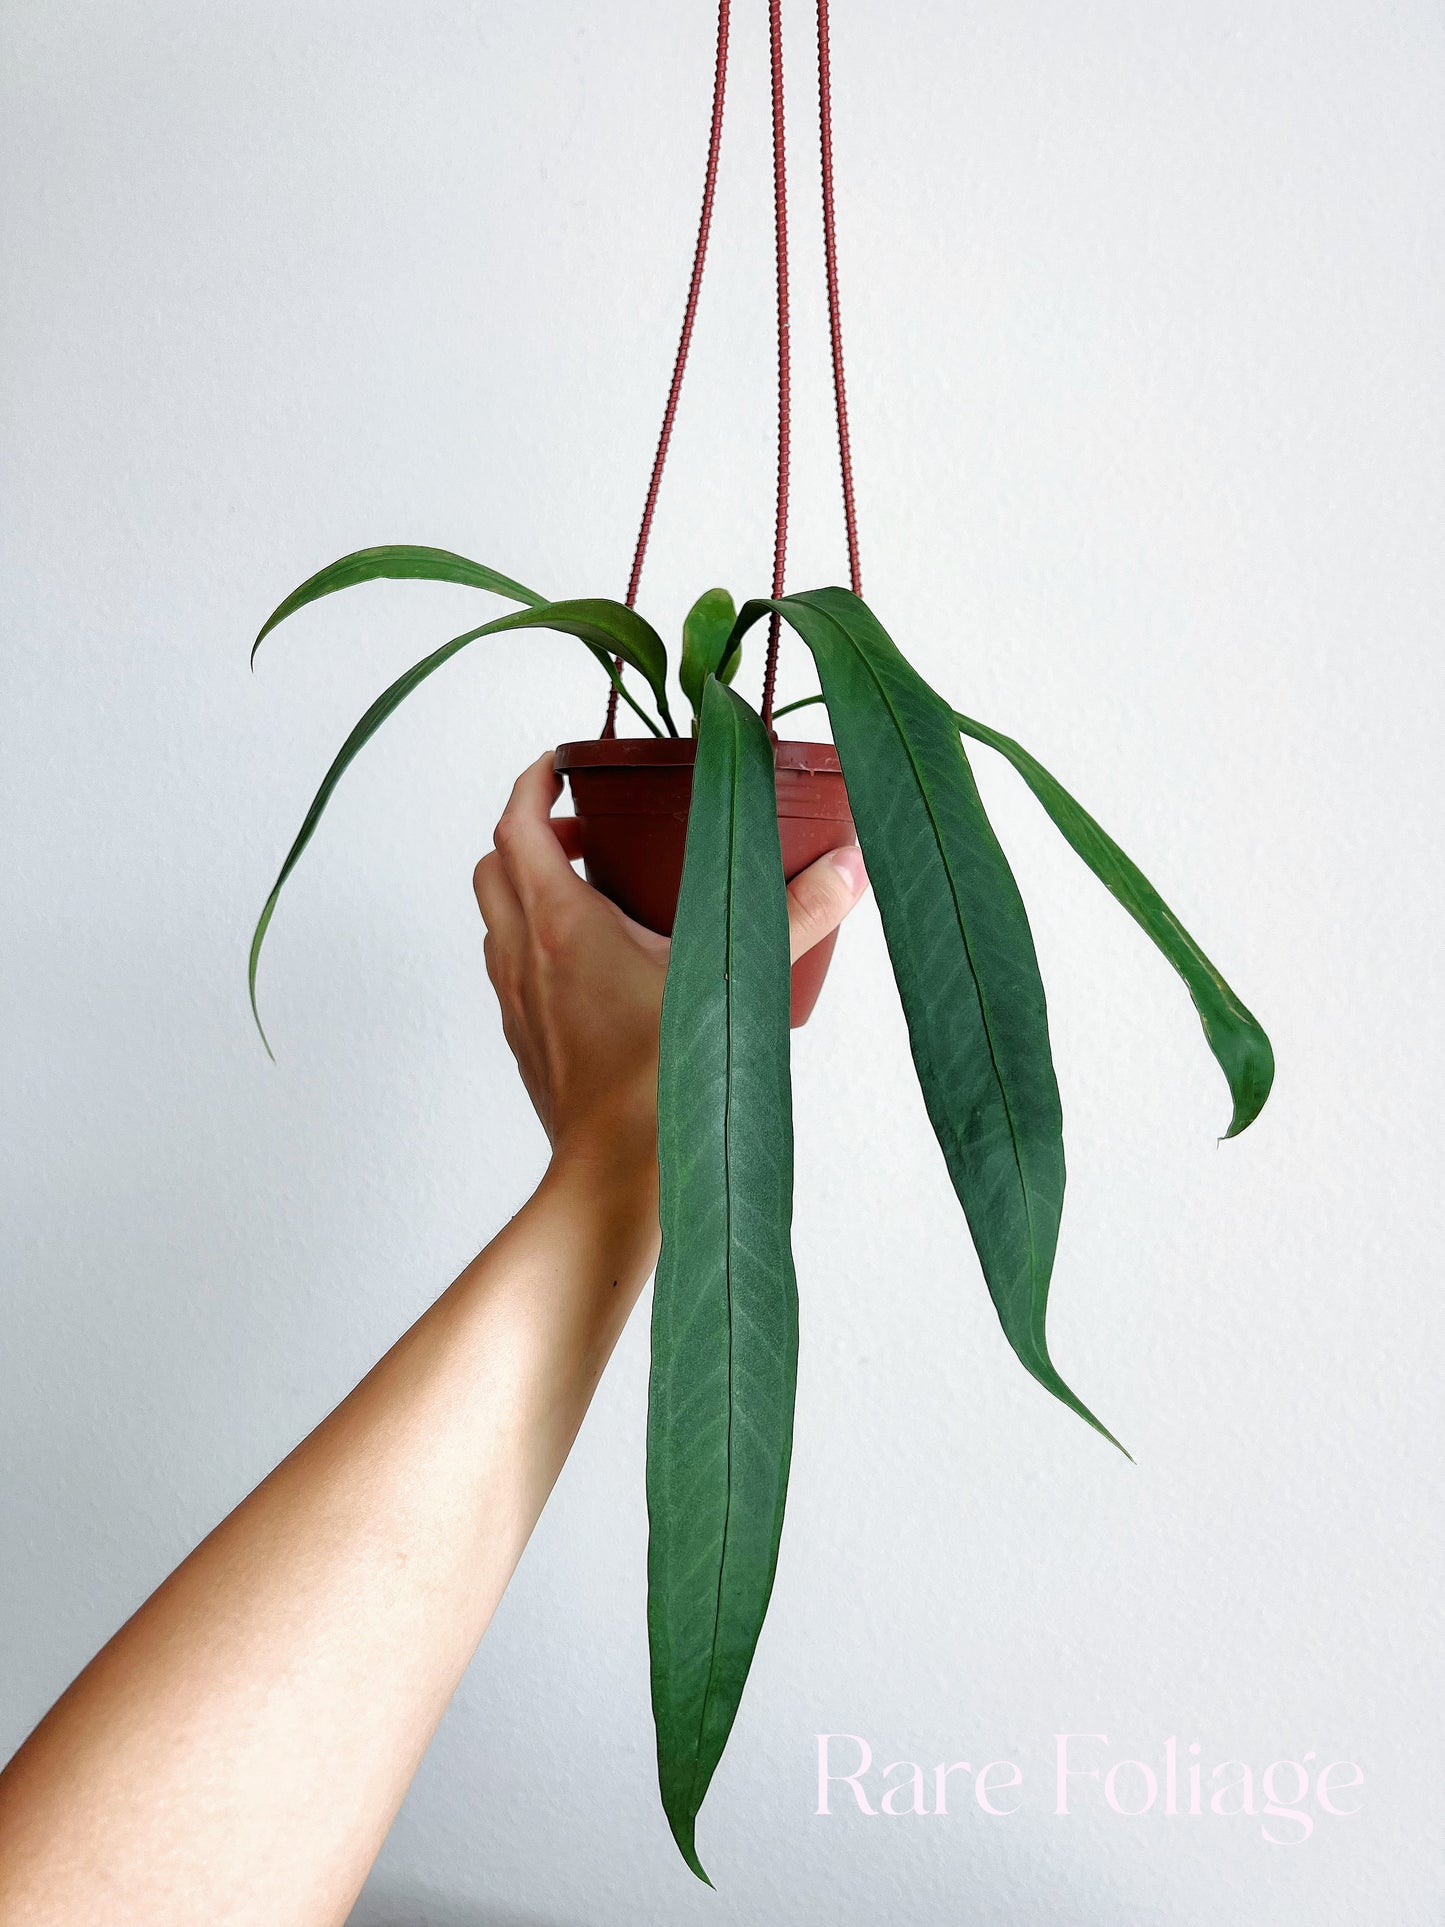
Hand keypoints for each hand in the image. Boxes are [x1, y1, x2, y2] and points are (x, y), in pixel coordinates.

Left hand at [473, 752, 868, 1177]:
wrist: (613, 1180)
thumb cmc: (658, 1087)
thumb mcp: (734, 984)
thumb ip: (795, 918)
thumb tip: (847, 867)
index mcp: (560, 924)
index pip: (517, 824)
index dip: (532, 782)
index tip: (559, 762)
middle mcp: (524, 957)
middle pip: (495, 866)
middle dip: (530, 833)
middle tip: (584, 828)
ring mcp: (518, 1005)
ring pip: (498, 921)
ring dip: (530, 890)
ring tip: (597, 892)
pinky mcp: (527, 1044)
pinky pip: (514, 973)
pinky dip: (538, 947)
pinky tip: (600, 968)